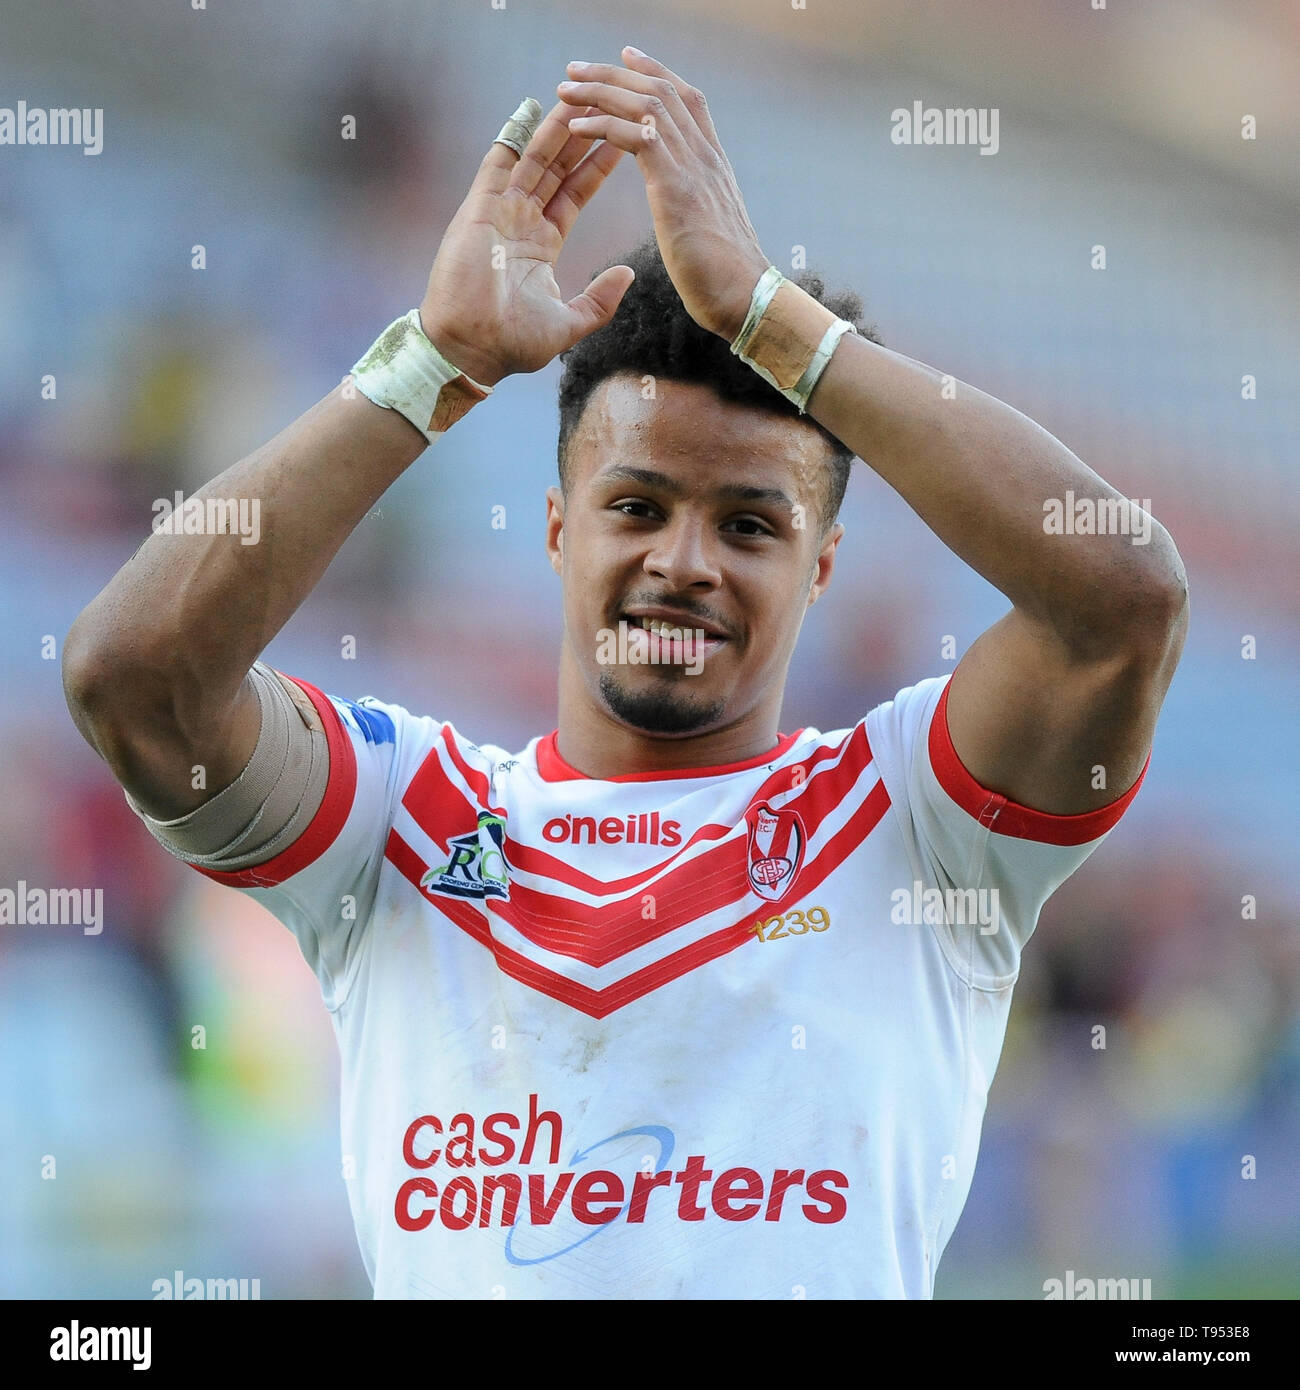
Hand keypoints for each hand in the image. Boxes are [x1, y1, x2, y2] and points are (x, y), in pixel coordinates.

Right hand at [419, 99, 633, 386]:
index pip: (575, 192)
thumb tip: (627, 275)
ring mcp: (499, 212)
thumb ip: (599, 301)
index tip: (619, 137)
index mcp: (541, 243)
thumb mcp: (568, 323)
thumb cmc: (512, 344)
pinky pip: (498, 164)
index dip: (596, 164)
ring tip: (579, 95)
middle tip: (602, 100)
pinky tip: (531, 109)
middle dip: (579, 132)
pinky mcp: (479, 210)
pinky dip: (513, 136)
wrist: (471, 350)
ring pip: (532, 158)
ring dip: (555, 127)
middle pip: (556, 166)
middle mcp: (520, 221)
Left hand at [556, 47, 770, 340]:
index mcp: (713, 163)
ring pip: (646, 104)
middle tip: (577, 66)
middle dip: (615, 72)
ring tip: (567, 87)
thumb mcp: (710, 228)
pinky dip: (603, 125)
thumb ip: (697, 205)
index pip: (686, 99)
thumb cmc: (725, 278)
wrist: (746, 299)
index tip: (627, 56)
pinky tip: (576, 126)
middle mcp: (706, 155)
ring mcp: (693, 167)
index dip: (656, 72)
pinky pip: (637, 137)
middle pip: (662, 90)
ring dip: (601, 91)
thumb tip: (688, 209)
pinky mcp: (676, 187)